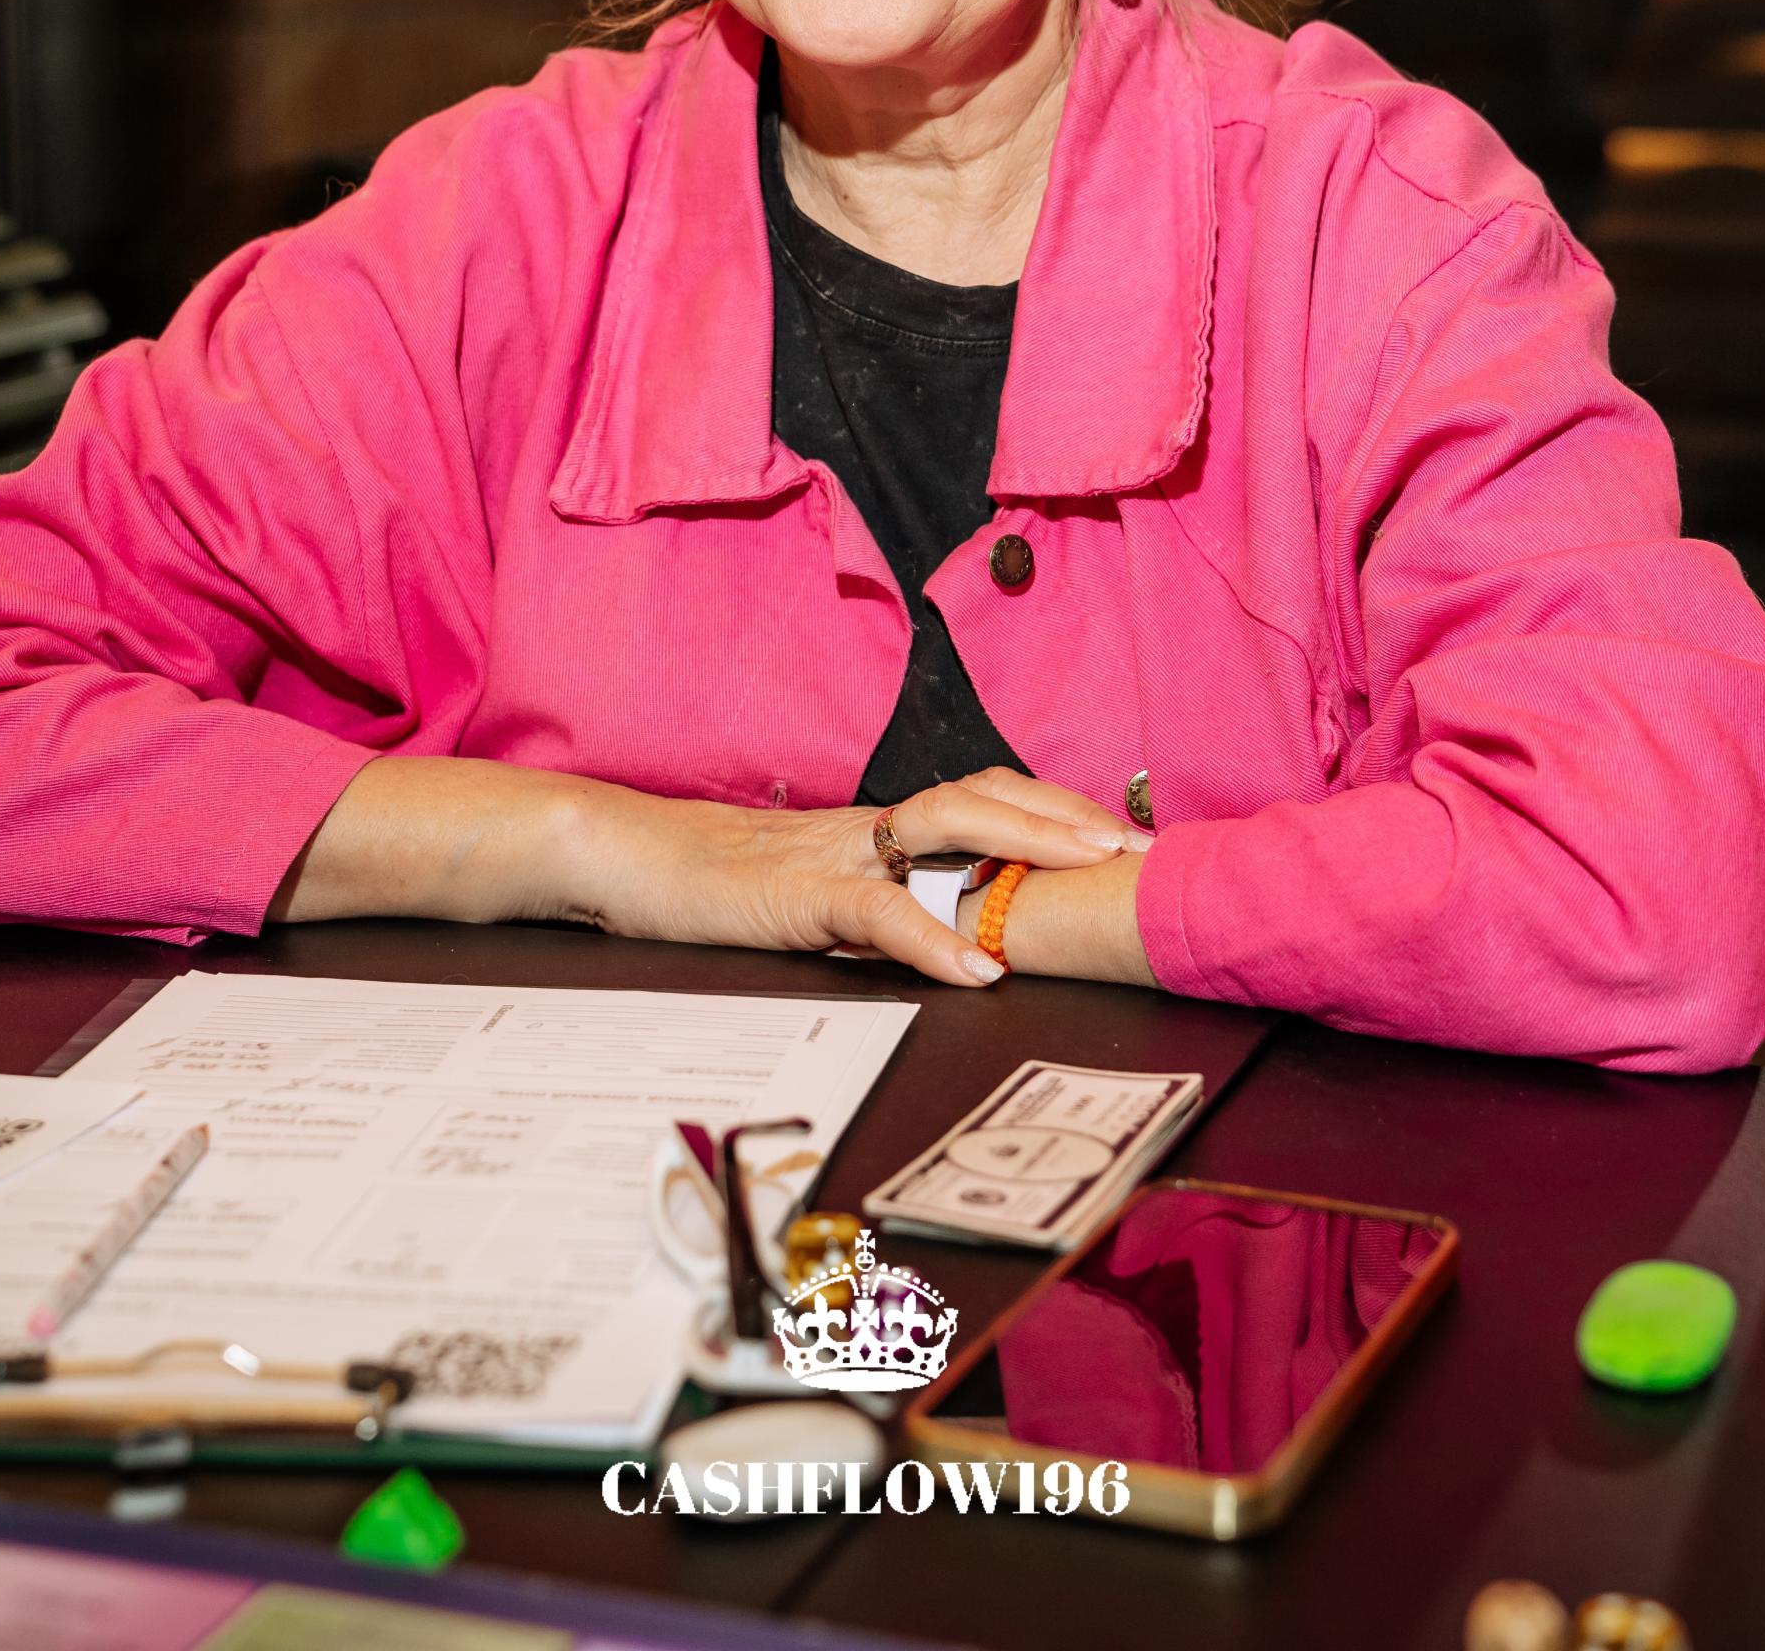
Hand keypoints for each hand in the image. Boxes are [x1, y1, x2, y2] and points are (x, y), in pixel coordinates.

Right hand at [553, 764, 1146, 987]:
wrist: (624, 860)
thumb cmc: (714, 887)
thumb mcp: (814, 899)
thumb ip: (877, 907)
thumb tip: (954, 937)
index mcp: (879, 831)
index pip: (984, 798)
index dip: (1056, 810)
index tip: (1124, 838)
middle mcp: (870, 829)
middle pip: (987, 796)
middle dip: (1070, 818)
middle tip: (1141, 850)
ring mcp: (837, 855)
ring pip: (946, 827)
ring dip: (1027, 846)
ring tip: (1089, 875)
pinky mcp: (798, 896)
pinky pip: (877, 911)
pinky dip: (933, 937)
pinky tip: (977, 967)